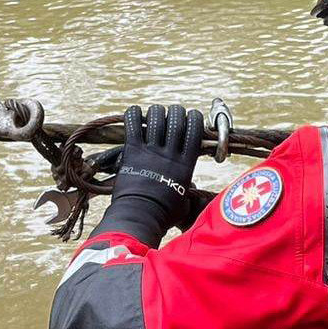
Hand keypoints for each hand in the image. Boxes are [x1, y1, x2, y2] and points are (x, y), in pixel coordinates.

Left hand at [94, 104, 204, 243]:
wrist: (140, 216)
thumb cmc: (164, 214)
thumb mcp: (185, 201)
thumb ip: (188, 189)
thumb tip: (189, 187)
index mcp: (185, 163)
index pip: (194, 130)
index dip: (194, 118)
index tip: (191, 118)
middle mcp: (170, 153)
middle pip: (176, 119)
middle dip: (175, 112)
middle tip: (172, 115)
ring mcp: (150, 151)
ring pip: (156, 118)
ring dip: (156, 112)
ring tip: (154, 114)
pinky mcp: (132, 151)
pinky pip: (133, 124)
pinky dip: (133, 114)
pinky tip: (134, 113)